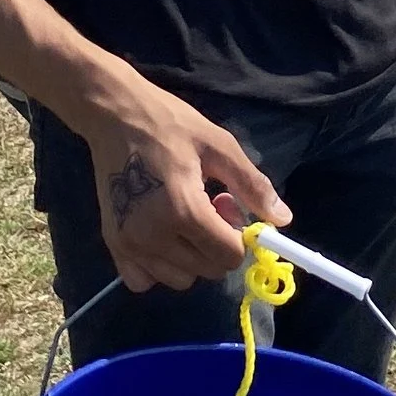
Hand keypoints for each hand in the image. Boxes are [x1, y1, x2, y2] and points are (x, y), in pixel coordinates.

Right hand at [81, 81, 289, 292]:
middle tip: (207, 205)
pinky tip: (161, 237)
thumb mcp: (219, 146)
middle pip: (208, 270)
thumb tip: (283, 220)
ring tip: (183, 218)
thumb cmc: (170, 125)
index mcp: (184, 210)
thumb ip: (252, 185)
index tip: (228, 205)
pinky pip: (143, 281)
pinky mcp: (112, 245)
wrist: (115, 115)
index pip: (229, 256)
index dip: (240, 236)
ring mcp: (128, 244)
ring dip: (191, 258)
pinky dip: (158, 267)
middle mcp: (153, 236)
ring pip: (179, 280)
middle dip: (218, 244)